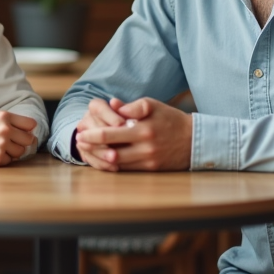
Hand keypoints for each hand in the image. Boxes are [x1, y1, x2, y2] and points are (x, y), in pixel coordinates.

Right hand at [0, 111, 36, 166]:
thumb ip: (6, 121)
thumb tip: (30, 129)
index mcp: (3, 116)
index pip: (31, 124)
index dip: (27, 131)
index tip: (21, 134)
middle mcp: (5, 128)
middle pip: (29, 139)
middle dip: (21, 143)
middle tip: (10, 145)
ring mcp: (2, 143)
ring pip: (21, 152)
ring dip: (12, 153)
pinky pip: (9, 161)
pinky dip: (2, 160)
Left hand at [75, 97, 192, 171]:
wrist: (194, 140)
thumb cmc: (170, 119)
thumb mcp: (154, 106)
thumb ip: (132, 106)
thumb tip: (112, 104)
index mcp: (143, 129)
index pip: (111, 134)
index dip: (93, 135)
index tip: (81, 133)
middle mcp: (145, 147)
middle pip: (111, 151)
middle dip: (92, 148)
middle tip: (79, 142)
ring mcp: (148, 161)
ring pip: (117, 163)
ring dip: (100, 158)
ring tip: (87, 151)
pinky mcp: (151, 170)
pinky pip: (127, 169)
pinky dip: (113, 165)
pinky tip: (103, 158)